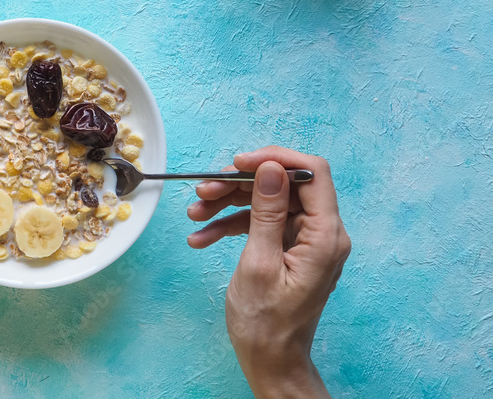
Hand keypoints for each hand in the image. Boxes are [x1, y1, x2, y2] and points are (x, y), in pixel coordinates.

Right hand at [186, 147, 350, 398]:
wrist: (270, 360)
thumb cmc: (266, 322)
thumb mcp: (259, 262)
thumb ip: (266, 212)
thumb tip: (271, 168)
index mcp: (325, 235)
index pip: (312, 174)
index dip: (275, 160)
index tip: (237, 162)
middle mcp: (322, 233)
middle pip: (283, 186)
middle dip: (239, 184)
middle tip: (204, 190)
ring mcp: (306, 240)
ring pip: (266, 201)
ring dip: (228, 203)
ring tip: (194, 213)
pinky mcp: (289, 248)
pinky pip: (260, 222)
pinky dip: (230, 225)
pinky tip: (201, 236)